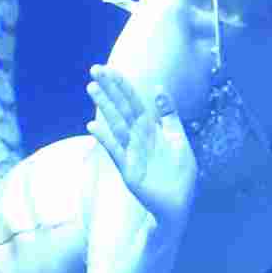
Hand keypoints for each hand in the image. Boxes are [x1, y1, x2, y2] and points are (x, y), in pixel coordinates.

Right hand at [87, 63, 195, 230]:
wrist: (177, 204)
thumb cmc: (179, 173)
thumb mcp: (178, 139)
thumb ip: (169, 115)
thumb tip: (160, 88)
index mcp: (151, 129)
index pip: (135, 102)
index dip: (123, 85)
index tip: (110, 68)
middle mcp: (138, 137)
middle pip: (122, 107)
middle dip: (110, 89)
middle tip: (95, 69)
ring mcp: (132, 152)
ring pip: (117, 123)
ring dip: (105, 106)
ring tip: (92, 88)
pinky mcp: (128, 168)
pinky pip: (116, 150)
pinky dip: (104, 138)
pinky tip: (93, 125)